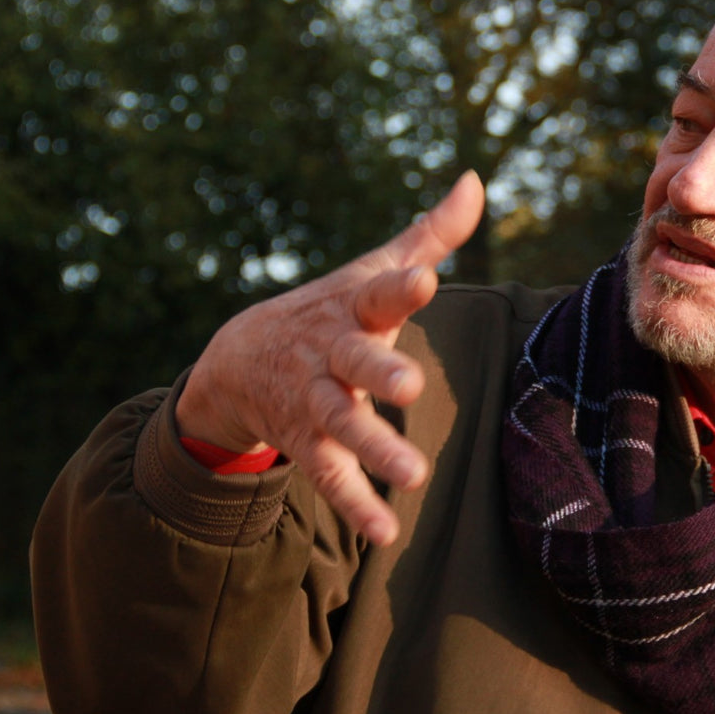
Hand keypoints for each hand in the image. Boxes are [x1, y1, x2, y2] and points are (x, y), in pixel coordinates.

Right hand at [175, 171, 484, 545]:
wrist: (238, 359)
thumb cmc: (331, 310)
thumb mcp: (373, 270)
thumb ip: (431, 235)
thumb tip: (475, 181)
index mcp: (354, 307)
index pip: (380, 292)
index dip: (401, 285)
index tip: (424, 279)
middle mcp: (332, 354)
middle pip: (356, 362)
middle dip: (380, 371)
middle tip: (410, 386)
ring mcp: (315, 401)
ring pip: (342, 426)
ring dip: (375, 449)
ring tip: (413, 476)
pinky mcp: (306, 443)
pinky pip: (330, 477)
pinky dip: (355, 504)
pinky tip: (387, 532)